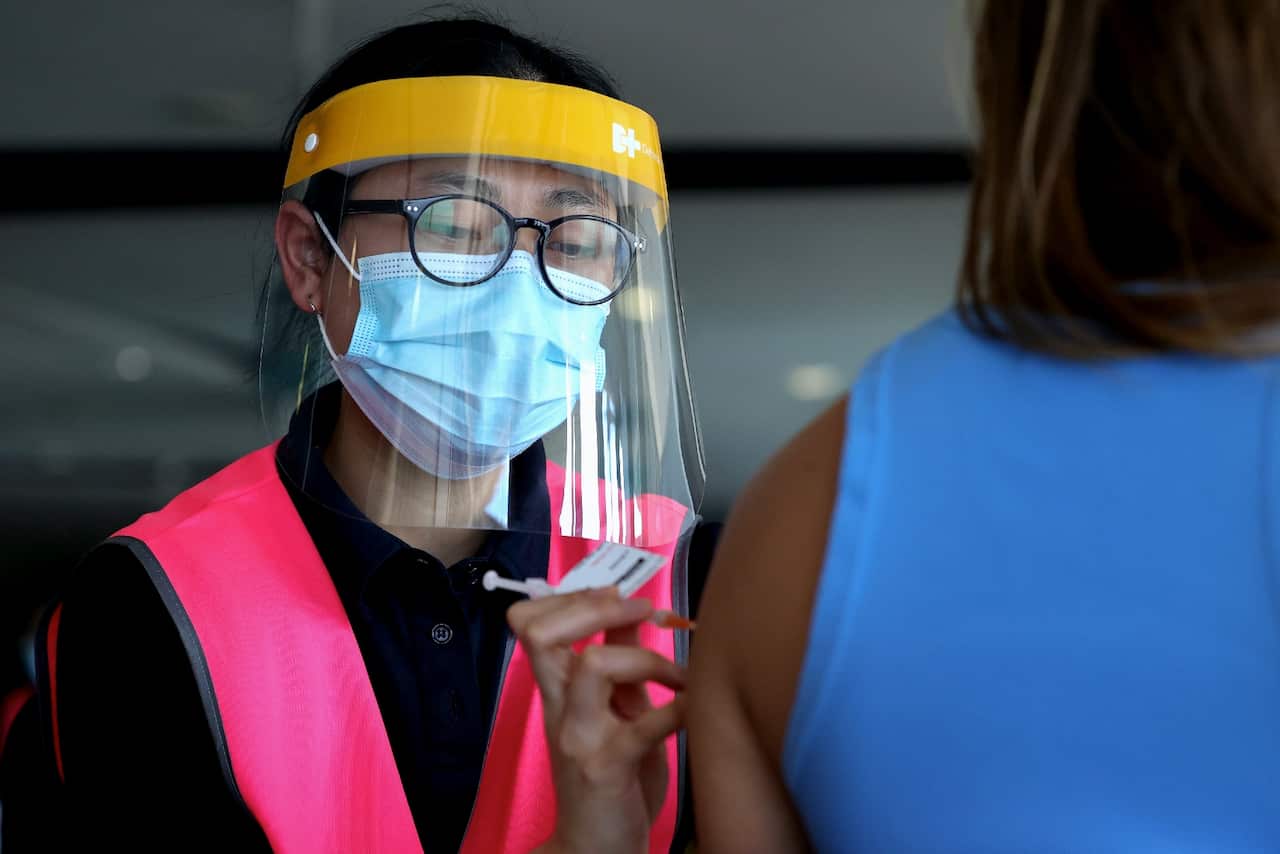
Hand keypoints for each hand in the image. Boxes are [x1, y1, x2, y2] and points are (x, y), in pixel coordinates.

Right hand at [509, 588, 684, 853]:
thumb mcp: (613, 710)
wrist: (596, 849)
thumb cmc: (611, 776)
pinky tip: (695, 708)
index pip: (532, 623)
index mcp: (557, 690)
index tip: (618, 596)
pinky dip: (680, 708)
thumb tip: (633, 610)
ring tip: (677, 676)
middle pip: (542, 633)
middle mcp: (560, 708)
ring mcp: (580, 737)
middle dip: (597, 606)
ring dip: (646, 658)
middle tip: (643, 612)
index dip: (571, 597)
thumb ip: (620, 661)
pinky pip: (645, 725)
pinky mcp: (609, 768)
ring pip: (593, 664)